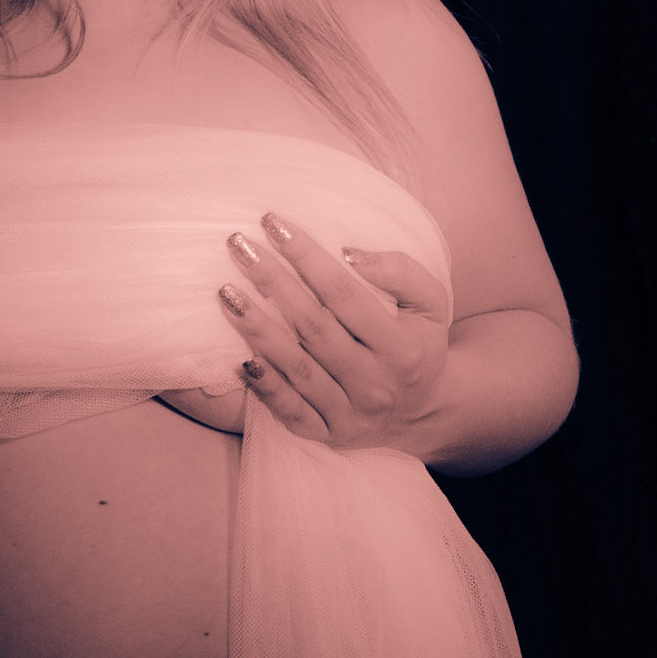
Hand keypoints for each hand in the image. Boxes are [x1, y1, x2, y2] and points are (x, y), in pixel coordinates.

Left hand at [218, 213, 450, 449]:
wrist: (424, 411)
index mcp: (402, 349)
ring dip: (256, 329)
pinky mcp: (327, 434)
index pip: (344, 294)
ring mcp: (349, 414)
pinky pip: (289, 411)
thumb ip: (400, 271)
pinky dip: (264, 385)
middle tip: (238, 245)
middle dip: (272, 282)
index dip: (307, 256)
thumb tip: (348, 253)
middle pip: (313, 327)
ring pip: (295, 368)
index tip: (273, 223)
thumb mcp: (430, 303)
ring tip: (226, 292)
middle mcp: (375, 384)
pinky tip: (238, 357)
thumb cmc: (419, 343)